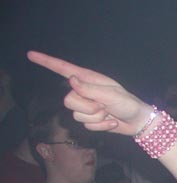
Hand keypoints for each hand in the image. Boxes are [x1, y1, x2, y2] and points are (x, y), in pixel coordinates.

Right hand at [27, 51, 154, 135]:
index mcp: (88, 79)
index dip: (46, 62)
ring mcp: (86, 106)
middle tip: (104, 106)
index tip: (30, 55)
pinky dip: (101, 127)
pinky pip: (86, 126)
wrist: (138, 121)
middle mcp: (84, 91)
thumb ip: (89, 89)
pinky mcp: (90, 120)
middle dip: (87, 107)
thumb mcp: (110, 94)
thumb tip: (70, 80)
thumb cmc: (128, 103)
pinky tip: (111, 122)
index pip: (63, 69)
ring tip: (108, 113)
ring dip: (96, 118)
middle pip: (68, 100)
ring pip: (76, 115)